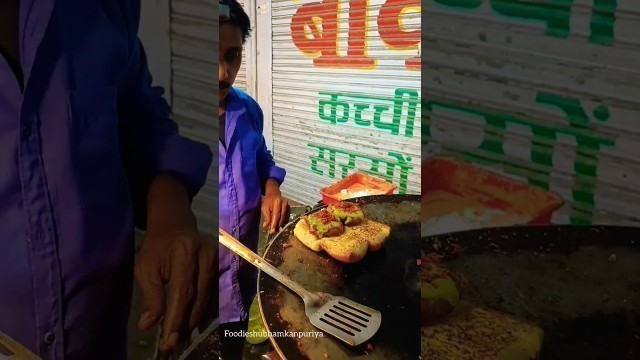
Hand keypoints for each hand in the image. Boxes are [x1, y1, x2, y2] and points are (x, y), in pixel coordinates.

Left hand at [135, 230, 216, 351]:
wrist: (176, 226)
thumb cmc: (158, 247)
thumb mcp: (146, 268)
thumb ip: (150, 296)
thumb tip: (148, 326)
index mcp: (186, 253)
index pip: (182, 293)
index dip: (175, 319)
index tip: (168, 342)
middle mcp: (208, 256)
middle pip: (199, 299)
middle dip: (185, 324)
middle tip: (172, 343)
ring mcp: (220, 261)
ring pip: (209, 300)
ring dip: (194, 320)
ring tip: (180, 334)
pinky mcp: (224, 267)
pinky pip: (215, 295)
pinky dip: (203, 311)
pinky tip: (191, 320)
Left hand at [262, 179, 289, 234]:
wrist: (274, 193)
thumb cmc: (268, 201)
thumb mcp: (264, 207)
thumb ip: (266, 216)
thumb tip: (266, 226)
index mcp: (277, 202)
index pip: (276, 215)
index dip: (274, 223)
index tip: (272, 230)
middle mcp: (284, 203)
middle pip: (281, 216)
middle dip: (277, 225)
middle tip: (273, 231)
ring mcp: (287, 205)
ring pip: (284, 217)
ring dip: (280, 223)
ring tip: (276, 229)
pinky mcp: (289, 207)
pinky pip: (285, 215)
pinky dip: (282, 220)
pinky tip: (279, 225)